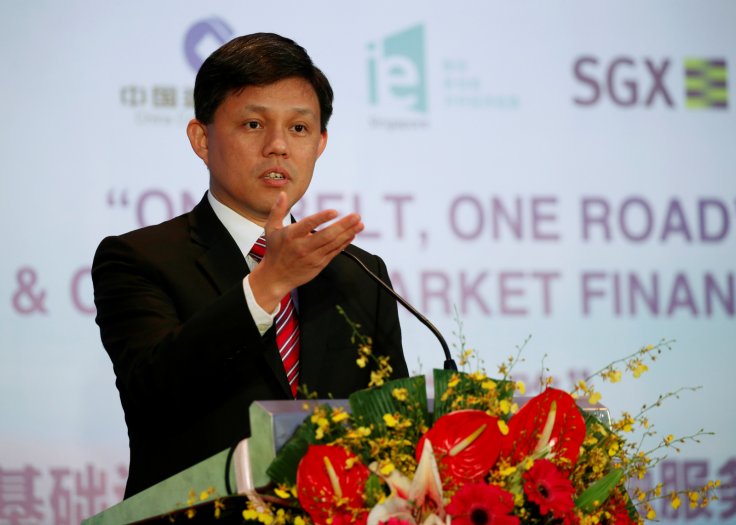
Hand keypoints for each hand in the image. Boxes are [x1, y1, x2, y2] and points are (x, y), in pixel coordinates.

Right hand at [249, 192, 363, 310]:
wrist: (275, 277)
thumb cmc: (274, 250)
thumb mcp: (271, 229)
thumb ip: (277, 210)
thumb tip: (283, 193)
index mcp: (291, 235)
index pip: (308, 224)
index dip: (322, 218)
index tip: (335, 211)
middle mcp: (302, 246)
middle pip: (326, 235)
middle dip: (343, 225)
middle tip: (356, 216)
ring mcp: (312, 257)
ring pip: (333, 244)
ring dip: (348, 233)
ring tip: (359, 224)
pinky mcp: (319, 264)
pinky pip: (334, 252)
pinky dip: (344, 243)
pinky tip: (352, 235)